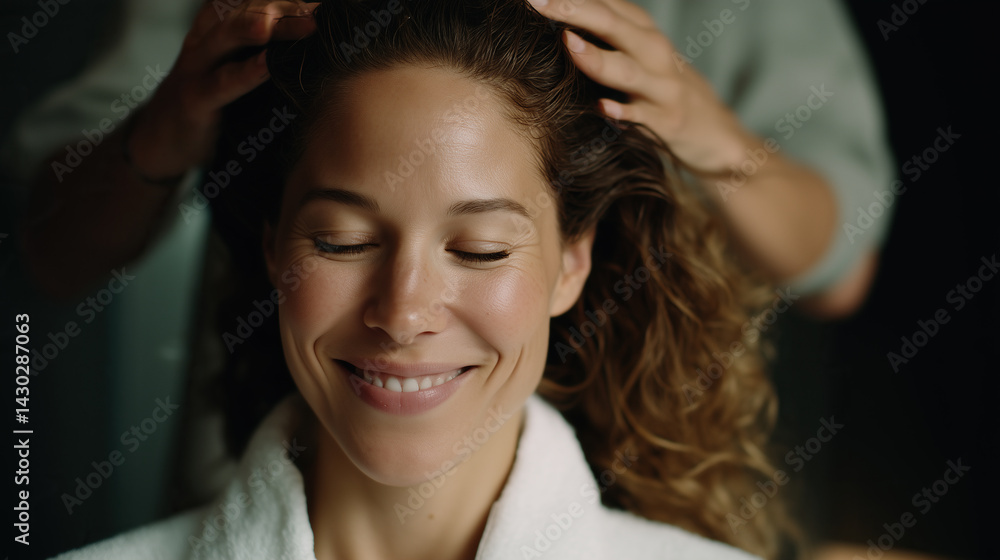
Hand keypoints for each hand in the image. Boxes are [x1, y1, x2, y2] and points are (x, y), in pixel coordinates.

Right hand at [127, 1, 319, 180]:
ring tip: (302, 20)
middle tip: (319, 9)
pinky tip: (269, 65)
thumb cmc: (209, 105)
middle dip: (283, 6)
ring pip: (229, 36)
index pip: (249, 3)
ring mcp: (196, 69)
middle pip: (244, 11)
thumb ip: (263, 58)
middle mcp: (205, 41)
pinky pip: (221, 83)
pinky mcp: (193, 100)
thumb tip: (314, 53)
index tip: (320, 2)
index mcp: (216, 30)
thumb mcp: (232, 72)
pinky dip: (246, 73)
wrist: (159, 143)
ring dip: (266, 25)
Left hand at [528, 0, 756, 175]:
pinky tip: (602, 107)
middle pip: (612, 25)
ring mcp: (663, 88)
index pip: (605, 3)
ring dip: (597, 58)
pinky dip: (623, 112)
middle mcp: (656, 53)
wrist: (718, 136)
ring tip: (568, 44)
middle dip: (573, 11)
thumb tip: (562, 19)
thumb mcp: (642, 55)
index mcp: (644, 33)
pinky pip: (642, 117)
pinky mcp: (668, 123)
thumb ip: (607, 36)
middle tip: (536, 1)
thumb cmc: (665, 91)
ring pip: (628, 69)